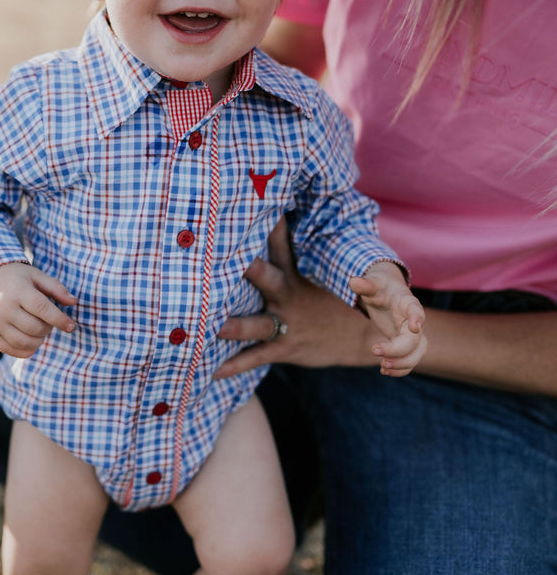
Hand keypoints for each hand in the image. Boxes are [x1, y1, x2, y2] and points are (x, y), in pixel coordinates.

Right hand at [0, 262, 75, 357]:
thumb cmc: (18, 278)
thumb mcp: (37, 276)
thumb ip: (56, 288)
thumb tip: (74, 302)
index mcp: (18, 290)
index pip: (41, 308)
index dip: (59, 319)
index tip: (71, 326)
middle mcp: (4, 307)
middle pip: (34, 327)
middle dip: (48, 328)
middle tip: (49, 321)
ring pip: (22, 341)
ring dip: (38, 340)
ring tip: (40, 330)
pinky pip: (8, 349)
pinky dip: (24, 350)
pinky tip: (32, 343)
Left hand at [215, 218, 378, 378]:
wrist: (363, 335)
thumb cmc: (332, 295)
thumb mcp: (323, 268)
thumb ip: (295, 247)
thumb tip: (284, 209)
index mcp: (296, 272)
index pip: (280, 242)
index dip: (268, 224)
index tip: (251, 203)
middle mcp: (288, 295)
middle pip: (265, 277)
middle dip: (247, 268)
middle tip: (221, 260)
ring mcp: (286, 322)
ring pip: (255, 324)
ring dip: (234, 326)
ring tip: (212, 325)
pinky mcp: (284, 347)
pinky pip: (256, 357)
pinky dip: (235, 365)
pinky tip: (213, 371)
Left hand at [350, 262, 426, 376]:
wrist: (387, 292)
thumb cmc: (380, 286)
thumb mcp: (372, 283)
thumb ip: (365, 284)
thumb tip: (353, 281)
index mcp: (407, 302)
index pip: (416, 309)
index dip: (418, 318)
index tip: (415, 327)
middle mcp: (413, 320)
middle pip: (415, 340)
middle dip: (398, 350)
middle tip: (374, 351)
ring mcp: (411, 334)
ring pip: (417, 354)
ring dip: (402, 364)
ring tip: (382, 368)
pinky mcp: (405, 344)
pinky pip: (410, 360)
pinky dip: (400, 369)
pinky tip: (383, 370)